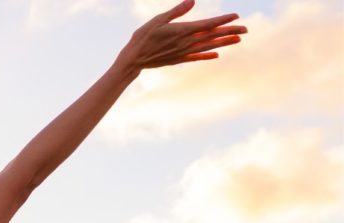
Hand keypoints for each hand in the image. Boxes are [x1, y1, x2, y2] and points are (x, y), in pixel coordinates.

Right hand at [117, 0, 246, 69]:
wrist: (134, 59)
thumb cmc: (143, 37)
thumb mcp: (158, 20)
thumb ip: (177, 11)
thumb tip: (192, 1)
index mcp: (183, 30)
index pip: (208, 24)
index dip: (223, 20)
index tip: (236, 15)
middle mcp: (187, 42)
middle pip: (213, 36)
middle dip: (230, 31)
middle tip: (246, 29)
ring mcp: (184, 52)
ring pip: (209, 46)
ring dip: (225, 43)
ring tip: (238, 39)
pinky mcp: (179, 59)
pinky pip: (197, 57)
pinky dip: (208, 55)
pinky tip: (216, 55)